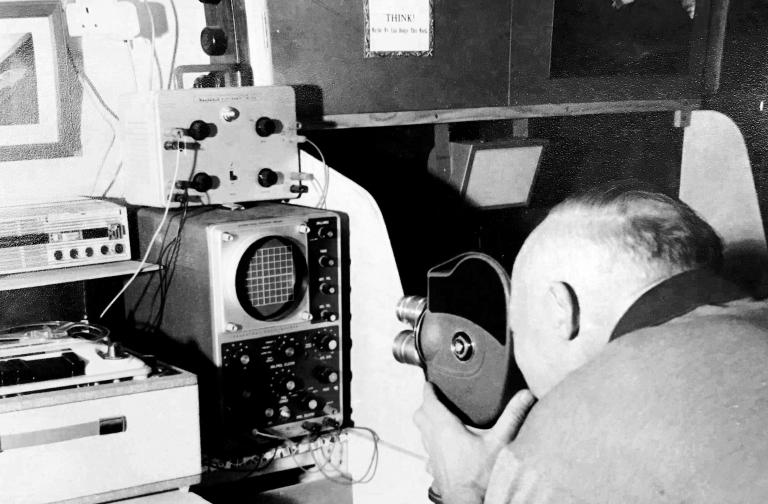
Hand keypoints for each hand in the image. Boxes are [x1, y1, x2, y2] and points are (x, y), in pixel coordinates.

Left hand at [413, 383, 535, 503]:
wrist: (468, 503)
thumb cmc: (480, 477)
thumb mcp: (500, 442)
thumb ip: (512, 417)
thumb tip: (525, 395)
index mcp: (445, 428)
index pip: (428, 402)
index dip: (428, 390)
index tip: (430, 384)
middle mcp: (433, 440)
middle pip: (420, 415)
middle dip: (426, 405)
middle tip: (436, 400)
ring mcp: (431, 456)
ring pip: (422, 434)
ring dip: (428, 425)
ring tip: (441, 421)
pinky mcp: (434, 469)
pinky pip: (428, 452)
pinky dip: (433, 446)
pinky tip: (445, 448)